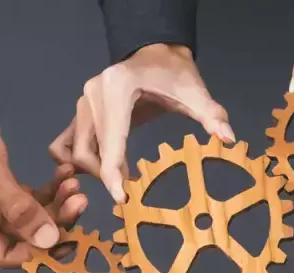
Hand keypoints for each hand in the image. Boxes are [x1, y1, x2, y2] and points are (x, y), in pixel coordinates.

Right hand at [0, 64, 73, 267]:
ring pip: (34, 214)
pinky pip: (34, 195)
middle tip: (80, 200)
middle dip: (56, 221)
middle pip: (26, 235)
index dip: (38, 252)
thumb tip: (49, 241)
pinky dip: (51, 186)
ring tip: (75, 184)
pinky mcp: (5, 182)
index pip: (7, 255)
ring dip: (58, 201)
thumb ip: (20, 210)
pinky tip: (67, 172)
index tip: (68, 239)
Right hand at [49, 43, 233, 202]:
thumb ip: (211, 114)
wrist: (155, 52)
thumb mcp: (195, 91)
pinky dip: (77, 160)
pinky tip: (99, 171)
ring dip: (92, 171)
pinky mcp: (81, 109)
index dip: (112, 176)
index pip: (110, 143)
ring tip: (118, 179)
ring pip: (74, 150)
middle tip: (126, 189)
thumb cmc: (174, 72)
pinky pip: (66, 141)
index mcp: (117, 89)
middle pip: (85, 151)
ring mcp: (83, 102)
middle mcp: (93, 94)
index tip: (122, 199)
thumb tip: (228, 137)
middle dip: (103, 176)